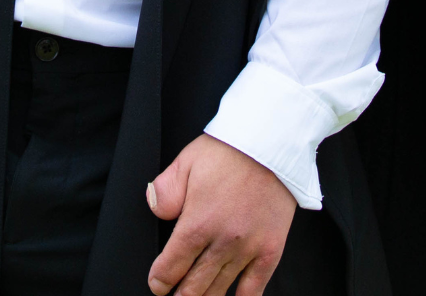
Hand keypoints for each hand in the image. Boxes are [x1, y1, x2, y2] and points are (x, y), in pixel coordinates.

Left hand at [145, 135, 295, 295]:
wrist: (270, 144)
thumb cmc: (228, 151)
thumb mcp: (185, 163)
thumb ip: (164, 191)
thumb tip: (155, 210)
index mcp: (197, 223)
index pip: (171, 266)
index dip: (160, 280)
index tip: (157, 284)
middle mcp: (222, 242)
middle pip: (194, 285)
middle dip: (180, 295)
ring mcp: (248, 249)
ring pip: (220, 289)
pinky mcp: (270, 251)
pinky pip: (255, 288)